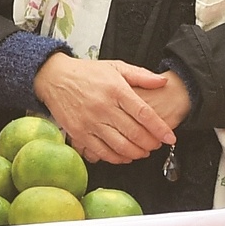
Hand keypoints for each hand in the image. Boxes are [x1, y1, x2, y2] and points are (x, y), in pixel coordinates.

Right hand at [31, 53, 184, 165]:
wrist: (54, 77)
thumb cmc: (86, 73)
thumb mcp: (115, 67)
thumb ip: (140, 75)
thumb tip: (162, 81)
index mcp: (116, 89)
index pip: (144, 113)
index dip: (160, 128)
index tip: (170, 137)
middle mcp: (103, 106)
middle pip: (134, 133)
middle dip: (150, 143)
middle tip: (157, 145)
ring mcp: (90, 121)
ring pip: (120, 146)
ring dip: (136, 153)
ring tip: (143, 151)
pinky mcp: (79, 133)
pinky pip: (102, 152)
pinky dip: (117, 158)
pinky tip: (124, 156)